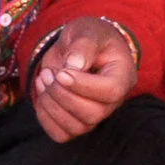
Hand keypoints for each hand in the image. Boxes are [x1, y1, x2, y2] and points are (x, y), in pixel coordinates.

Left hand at [30, 17, 136, 142]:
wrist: (78, 47)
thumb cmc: (88, 37)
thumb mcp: (87, 30)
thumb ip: (83, 45)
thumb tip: (73, 66)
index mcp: (122, 77)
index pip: (110, 92)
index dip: (82, 85)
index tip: (61, 72)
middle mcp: (112, 102)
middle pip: (92, 115)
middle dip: (62, 95)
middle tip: (49, 74)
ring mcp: (94, 114)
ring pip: (76, 128)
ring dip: (51, 106)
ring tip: (43, 79)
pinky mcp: (75, 121)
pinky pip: (61, 134)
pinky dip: (45, 118)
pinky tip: (42, 94)